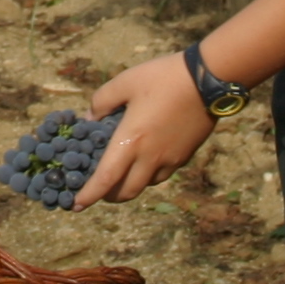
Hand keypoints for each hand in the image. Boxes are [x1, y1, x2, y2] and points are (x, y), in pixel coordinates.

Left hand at [76, 51, 215, 206]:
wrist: (208, 80)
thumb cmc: (162, 78)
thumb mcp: (125, 82)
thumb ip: (102, 101)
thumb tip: (90, 118)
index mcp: (131, 141)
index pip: (106, 179)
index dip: (89, 195)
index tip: (76, 205)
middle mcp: (150, 157)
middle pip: (127, 192)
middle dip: (109, 196)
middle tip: (98, 190)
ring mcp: (170, 159)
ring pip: (146, 184)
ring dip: (130, 185)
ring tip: (122, 173)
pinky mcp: (185, 155)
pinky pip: (163, 174)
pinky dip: (149, 174)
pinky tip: (146, 159)